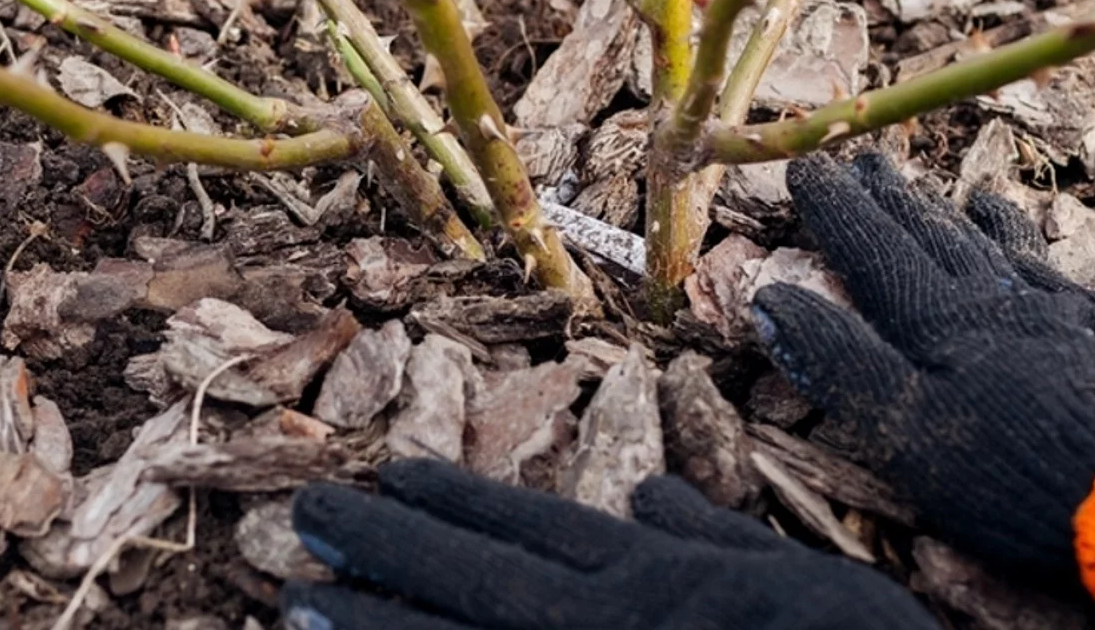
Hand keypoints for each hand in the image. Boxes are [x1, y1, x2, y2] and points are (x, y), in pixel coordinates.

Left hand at [282, 457, 941, 629]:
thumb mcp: (795, 578)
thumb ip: (710, 538)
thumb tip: (646, 498)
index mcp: (652, 579)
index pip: (531, 528)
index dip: (451, 504)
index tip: (387, 480)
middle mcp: (603, 627)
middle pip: (474, 582)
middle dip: (386, 552)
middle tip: (308, 522)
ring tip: (299, 604)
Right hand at [753, 154, 1094, 596]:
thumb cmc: (1009, 473)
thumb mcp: (903, 430)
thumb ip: (839, 360)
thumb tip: (773, 298)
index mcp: (938, 321)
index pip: (872, 249)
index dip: (835, 209)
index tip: (805, 169)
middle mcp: (994, 299)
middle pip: (930, 233)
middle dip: (888, 197)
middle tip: (861, 159)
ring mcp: (1053, 310)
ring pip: (989, 243)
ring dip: (950, 212)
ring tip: (931, 186)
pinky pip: (1048, 265)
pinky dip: (1019, 239)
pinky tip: (1018, 233)